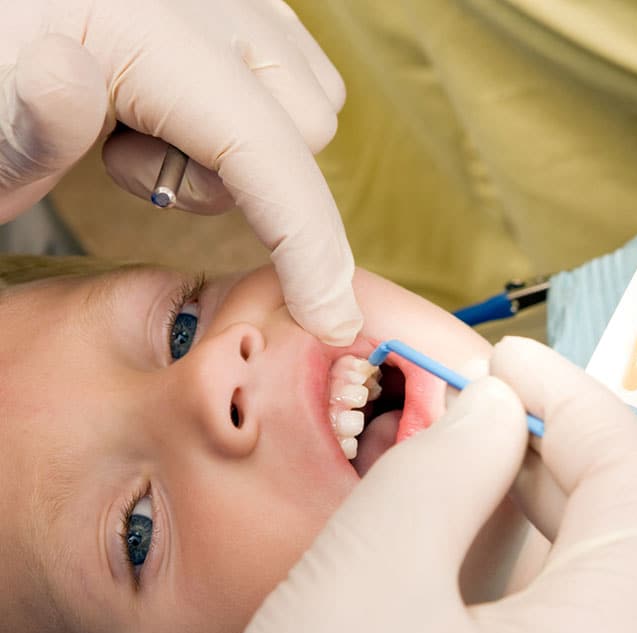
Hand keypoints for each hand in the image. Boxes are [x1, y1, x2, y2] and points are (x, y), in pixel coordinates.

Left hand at [0, 0, 359, 343]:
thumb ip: (24, 124)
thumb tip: (67, 77)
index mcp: (138, 21)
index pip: (264, 149)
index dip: (308, 248)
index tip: (330, 323)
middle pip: (306, 127)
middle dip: (241, 181)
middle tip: (124, 165)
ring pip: (312, 97)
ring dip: (250, 145)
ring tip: (139, 130)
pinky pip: (296, 64)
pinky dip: (259, 110)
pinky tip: (173, 107)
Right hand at [169, 337, 636, 632]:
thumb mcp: (357, 594)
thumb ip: (444, 474)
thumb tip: (496, 412)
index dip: (578, 403)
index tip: (513, 361)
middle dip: (571, 475)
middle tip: (488, 427)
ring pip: (633, 622)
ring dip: (565, 545)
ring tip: (473, 505)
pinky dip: (560, 619)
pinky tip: (484, 597)